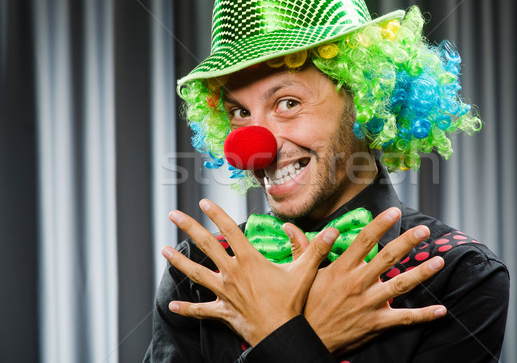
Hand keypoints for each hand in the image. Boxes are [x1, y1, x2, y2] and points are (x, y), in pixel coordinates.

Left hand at [162, 199, 338, 345]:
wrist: (280, 333)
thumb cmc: (291, 304)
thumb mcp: (305, 272)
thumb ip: (316, 248)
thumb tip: (334, 230)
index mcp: (249, 260)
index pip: (229, 231)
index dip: (216, 214)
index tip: (204, 202)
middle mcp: (232, 273)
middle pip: (206, 246)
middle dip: (189, 227)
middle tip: (174, 214)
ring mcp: (224, 292)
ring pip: (195, 274)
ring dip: (179, 262)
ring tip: (163, 250)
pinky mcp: (223, 311)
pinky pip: (202, 310)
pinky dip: (187, 309)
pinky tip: (172, 307)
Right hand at [286, 207, 445, 354]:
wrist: (305, 339)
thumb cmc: (303, 305)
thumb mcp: (300, 275)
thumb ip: (303, 248)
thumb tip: (289, 226)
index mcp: (342, 268)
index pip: (364, 240)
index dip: (380, 224)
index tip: (394, 212)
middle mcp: (358, 283)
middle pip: (388, 257)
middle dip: (408, 241)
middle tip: (423, 230)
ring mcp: (369, 303)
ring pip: (401, 284)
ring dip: (422, 272)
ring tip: (439, 261)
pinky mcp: (376, 323)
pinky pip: (405, 318)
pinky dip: (424, 315)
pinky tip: (440, 310)